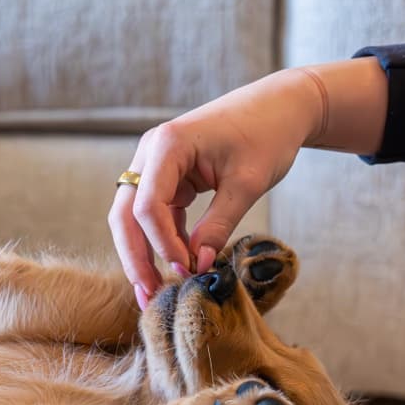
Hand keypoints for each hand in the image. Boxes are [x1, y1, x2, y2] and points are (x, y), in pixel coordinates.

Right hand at [108, 68, 321, 307]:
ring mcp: (156, 163)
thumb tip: (199, 265)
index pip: (147, 206)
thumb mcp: (247, 184)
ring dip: (143, 253)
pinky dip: (162, 240)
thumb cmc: (267, 135)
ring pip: (134, 217)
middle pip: (125, 213)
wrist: (279, 108)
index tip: (187, 270)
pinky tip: (175, 265)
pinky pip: (155, 214)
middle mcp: (151, 152)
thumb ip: (219, 224)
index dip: (162, 244)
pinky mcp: (168, 176)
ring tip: (155, 290)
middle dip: (134, 257)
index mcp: (168, 145)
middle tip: (147, 296)